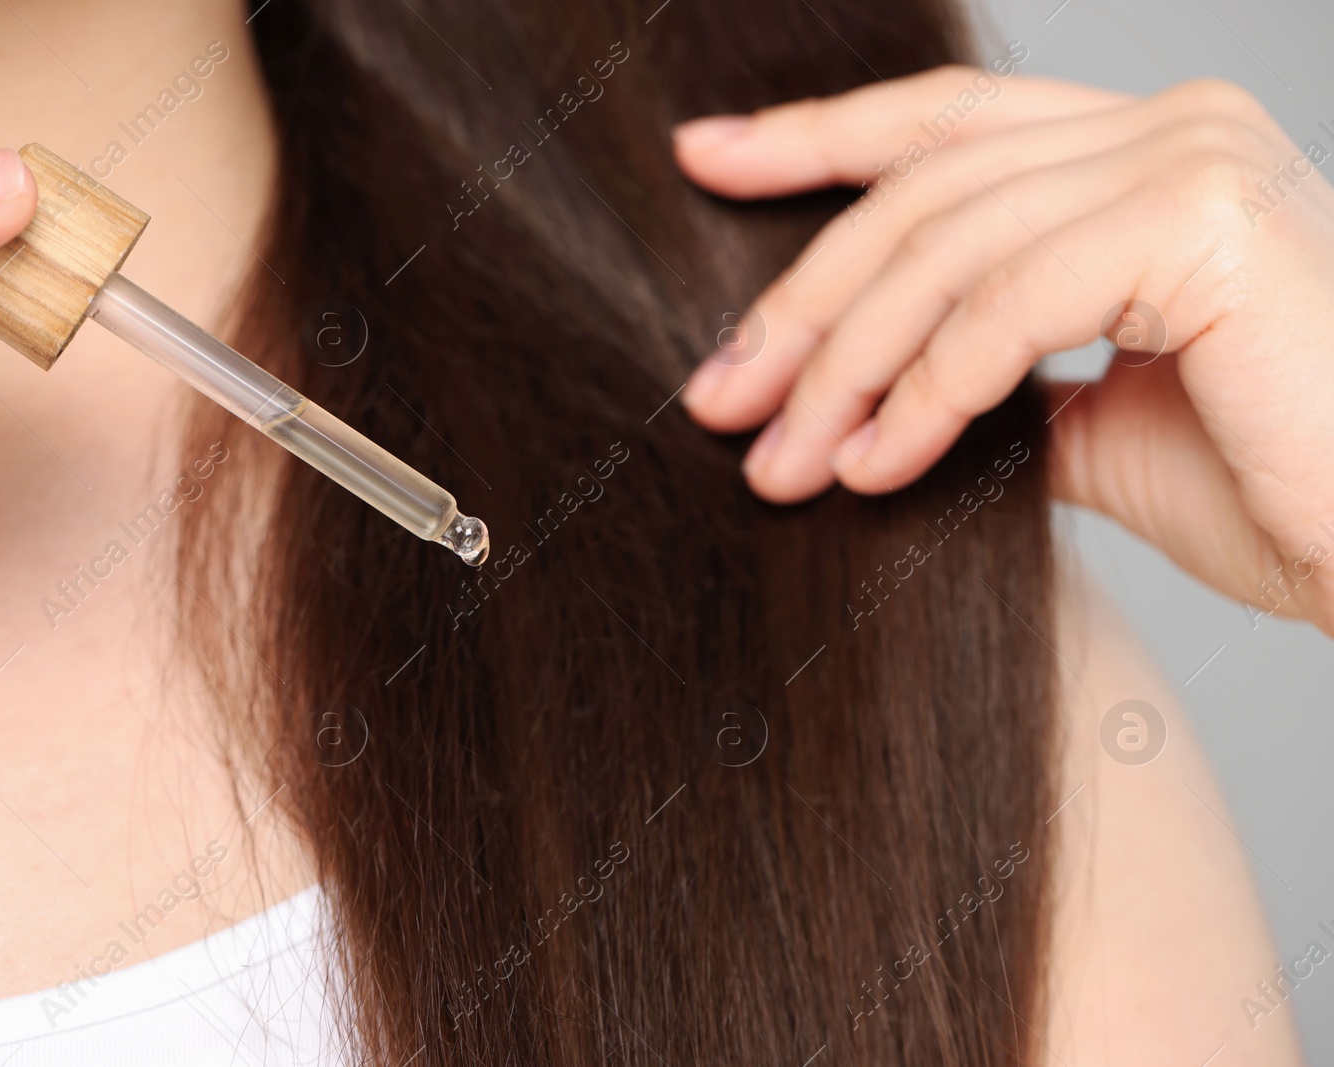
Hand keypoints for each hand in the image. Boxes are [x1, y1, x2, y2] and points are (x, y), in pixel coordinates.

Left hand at [673, 66, 1333, 634]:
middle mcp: (1171, 128)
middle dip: (802, 303)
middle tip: (720, 402)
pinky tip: (873, 468)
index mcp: (1146, 155)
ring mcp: (1191, 157)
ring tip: (783, 467)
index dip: (815, 137)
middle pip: (922, 191)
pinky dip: (923, 390)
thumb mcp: (1105, 428)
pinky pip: (1007, 304)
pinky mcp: (1202, 218)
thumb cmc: (1288, 496)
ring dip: (841, 367)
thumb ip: (1005, 384)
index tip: (706, 161)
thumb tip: (888, 401)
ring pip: (945, 248)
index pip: (948, 127)